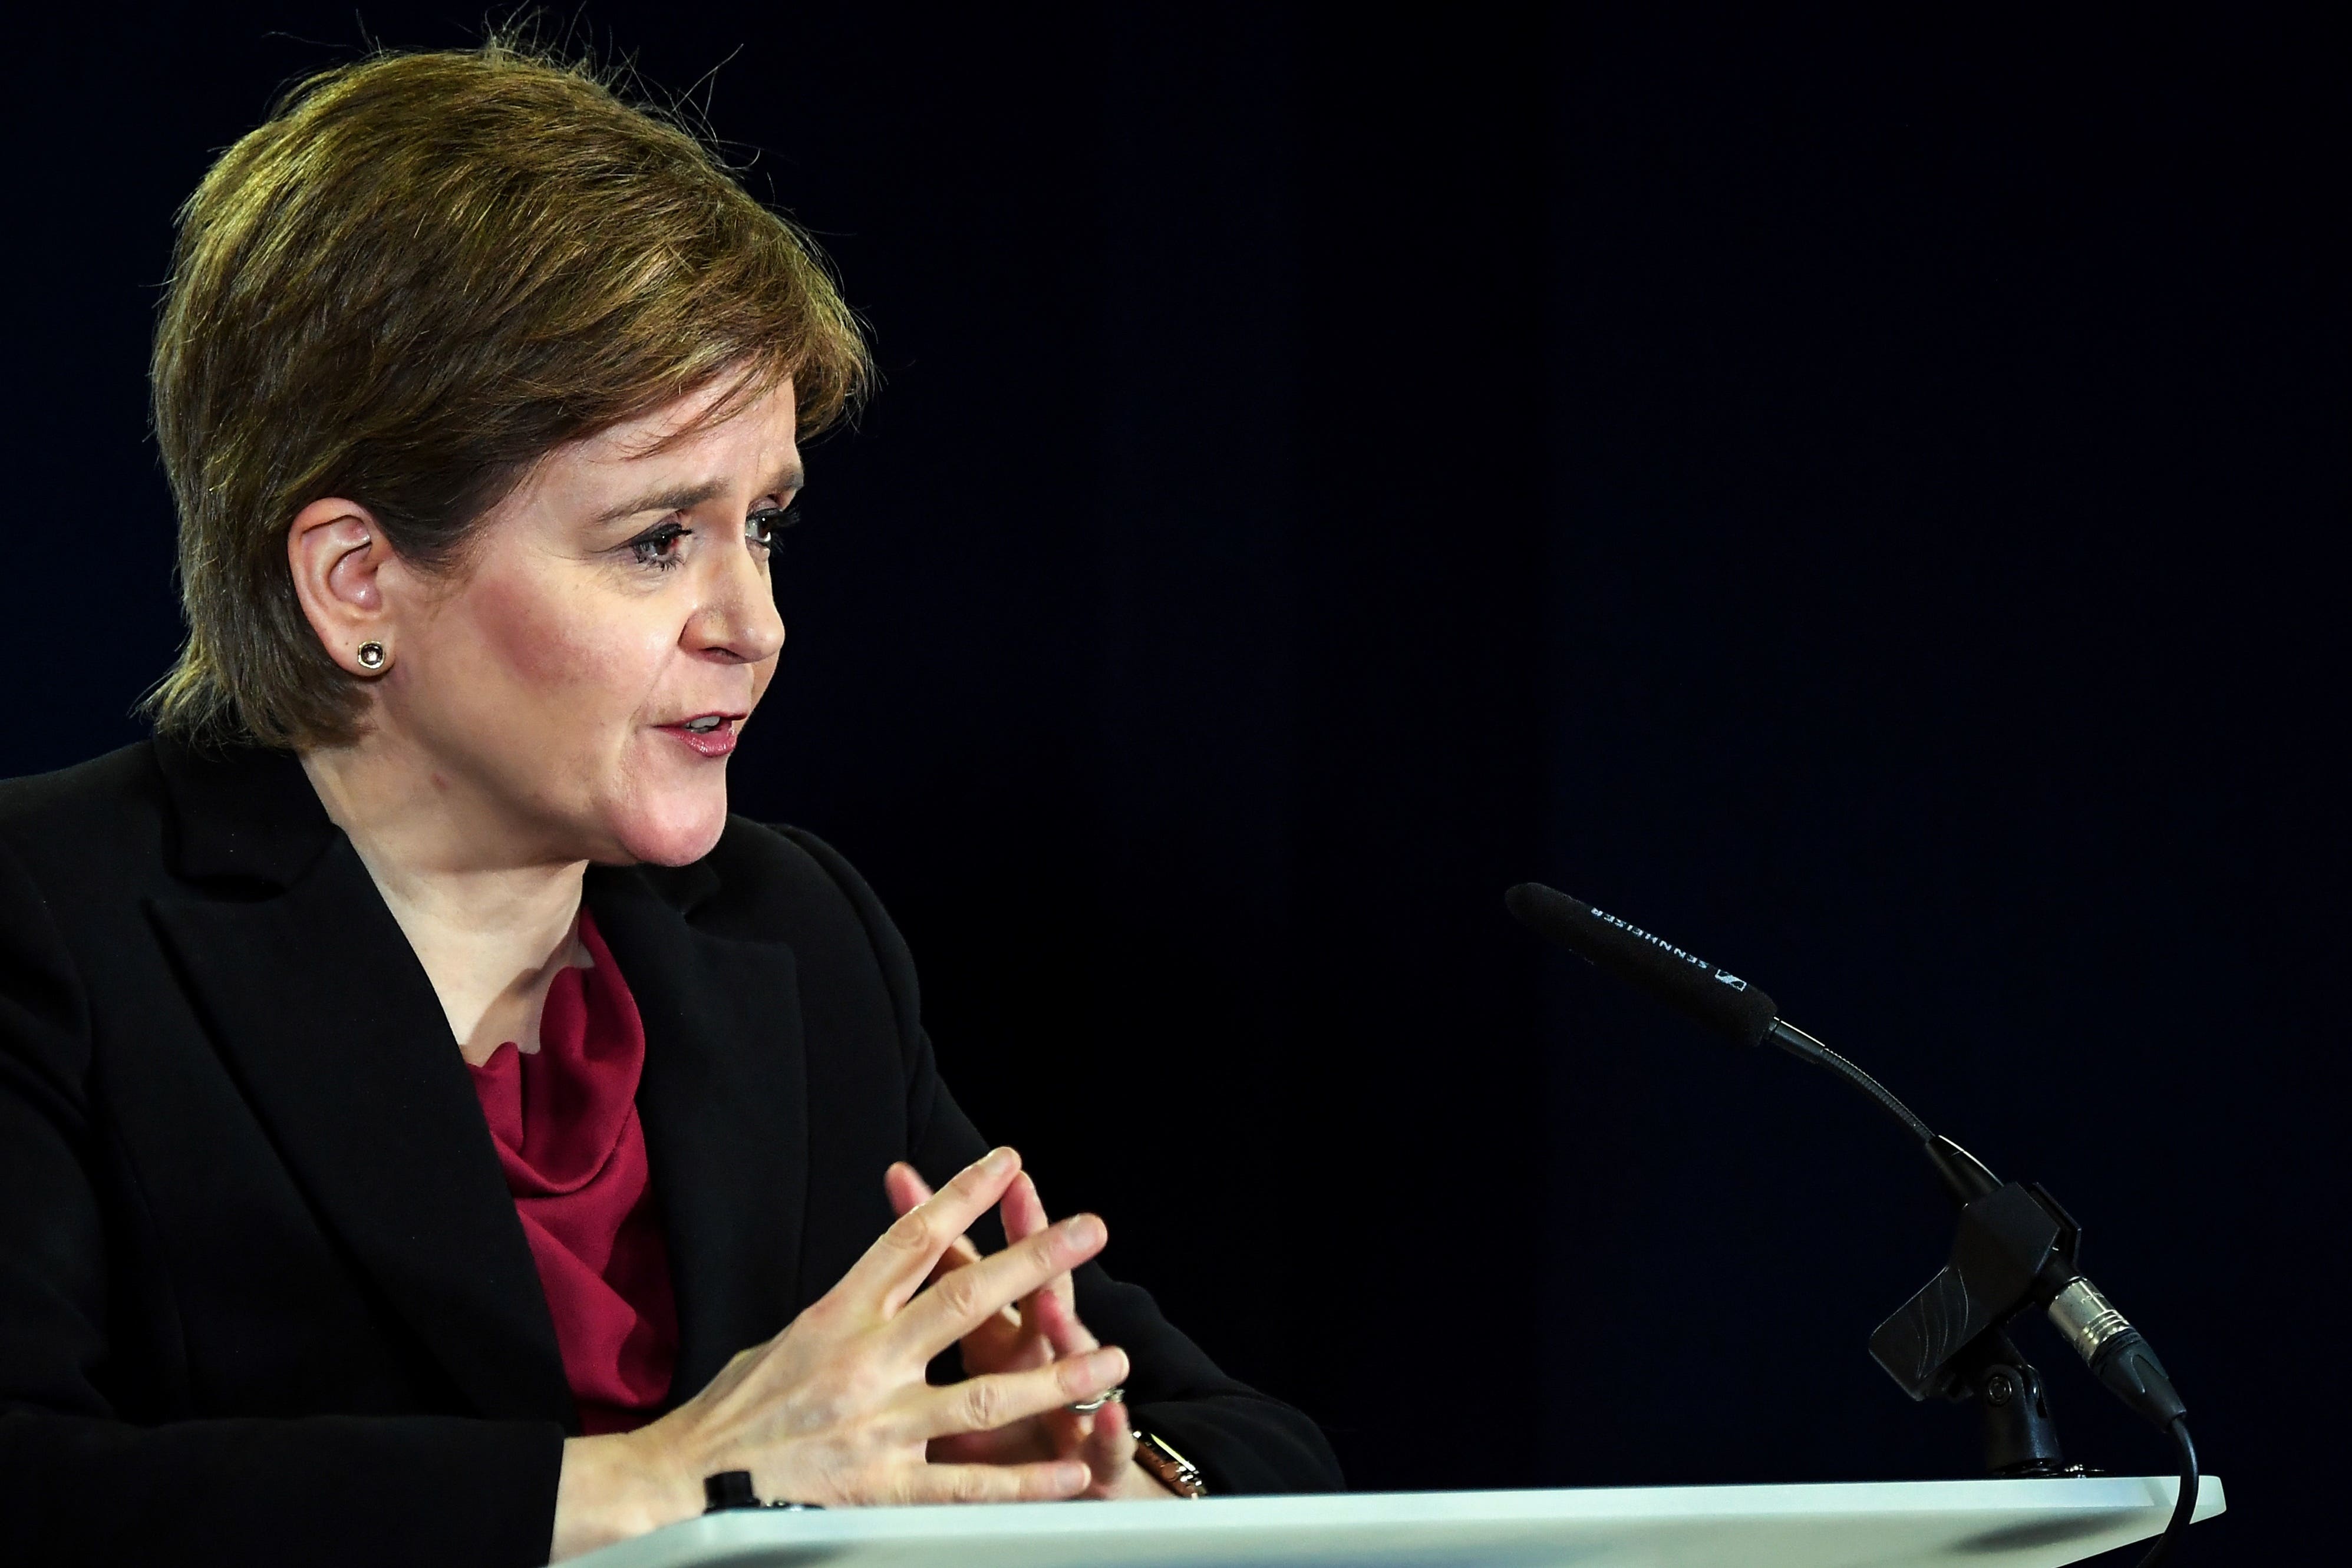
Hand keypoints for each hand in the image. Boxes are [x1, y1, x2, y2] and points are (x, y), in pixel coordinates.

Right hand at [551, 1147, 1128, 1558]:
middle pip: (963, 1297)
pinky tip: (1072, 1473)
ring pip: (984, 1395)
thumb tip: (895, 1275)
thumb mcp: (789, 1338)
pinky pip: (966, 1487)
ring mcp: (876, 1426)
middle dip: (1033, 1261)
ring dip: (1056, 1376)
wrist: (685, 1486)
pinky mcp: (880, 1490)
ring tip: (1113, 1358)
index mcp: (838, 1315)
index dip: (963, 1196)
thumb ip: (850, 1312)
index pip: (910, 1240)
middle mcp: (863, 1361)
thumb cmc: (736, 1412)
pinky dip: (1024, 1483)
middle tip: (1089, 1232)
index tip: (1008, 1162)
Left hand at [884, 1162, 1175, 1500]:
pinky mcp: (1096, 1458)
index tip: (912, 1175)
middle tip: (1023, 1191)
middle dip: (1033, 1244)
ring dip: (1066, 1329)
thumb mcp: (961, 1385)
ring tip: (1055, 1300)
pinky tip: (1112, 1415)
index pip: (968, 1268)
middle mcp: (1038, 1358)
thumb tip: (885, 1272)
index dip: (946, 1224)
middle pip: (1034, 1291)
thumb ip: (933, 1330)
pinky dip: (1108, 1431)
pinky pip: (1102, 1445)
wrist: (1078, 1491)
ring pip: (1069, 1361)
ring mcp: (1070, 1402)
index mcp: (996, 1338)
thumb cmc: (1006, 1436)